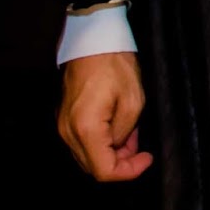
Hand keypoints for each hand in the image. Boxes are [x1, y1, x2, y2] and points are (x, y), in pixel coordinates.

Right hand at [58, 52, 152, 182]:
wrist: (93, 37)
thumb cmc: (115, 65)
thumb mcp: (133, 101)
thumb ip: (124, 134)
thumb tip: (117, 146)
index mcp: (85, 128)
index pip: (104, 171)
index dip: (128, 171)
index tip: (146, 158)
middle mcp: (68, 131)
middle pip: (93, 167)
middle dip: (120, 162)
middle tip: (139, 145)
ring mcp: (62, 123)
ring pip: (87, 156)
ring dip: (110, 153)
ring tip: (130, 133)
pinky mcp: (63, 115)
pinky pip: (81, 141)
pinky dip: (99, 142)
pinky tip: (115, 125)